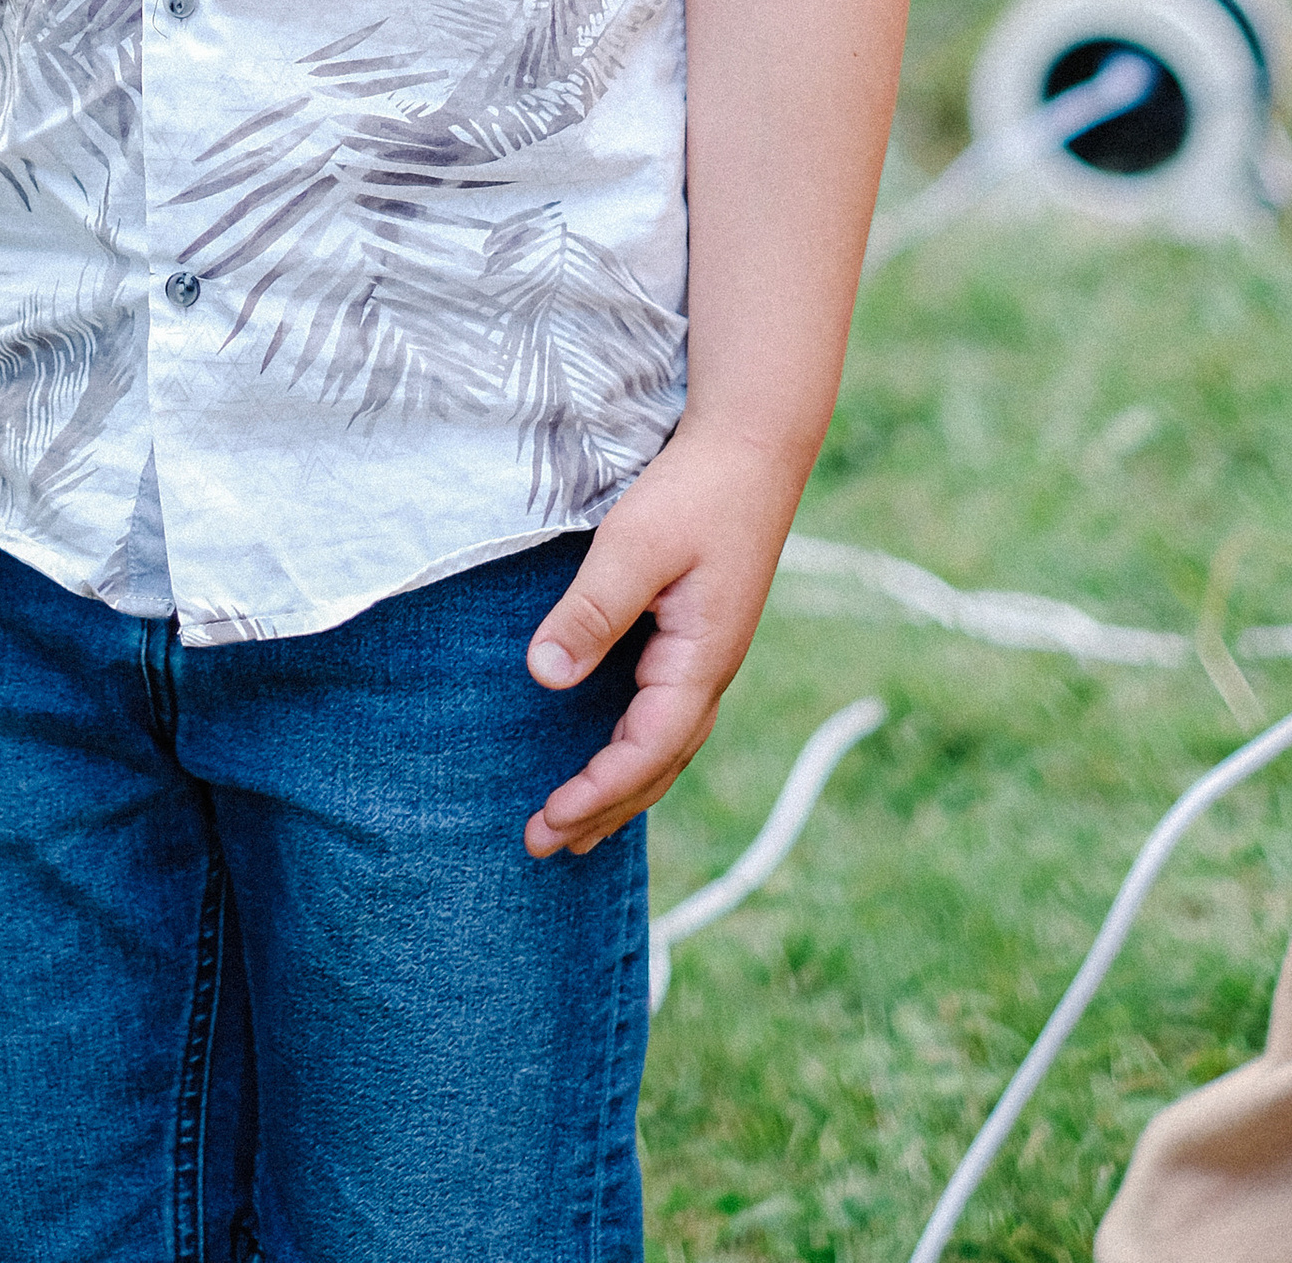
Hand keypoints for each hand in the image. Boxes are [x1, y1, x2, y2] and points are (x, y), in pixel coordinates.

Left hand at [521, 415, 803, 861]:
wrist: (753, 446)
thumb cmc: (695, 490)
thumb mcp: (636, 545)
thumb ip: (592, 611)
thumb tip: (544, 677)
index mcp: (701, 661)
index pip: (646, 753)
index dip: (597, 792)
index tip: (548, 820)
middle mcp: (710, 671)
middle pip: (656, 767)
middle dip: (602, 811)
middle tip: (539, 846)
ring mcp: (708, 656)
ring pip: (664, 747)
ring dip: (620, 790)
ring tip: (572, 829)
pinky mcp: (698, 636)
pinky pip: (665, 716)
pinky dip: (635, 752)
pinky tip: (610, 754)